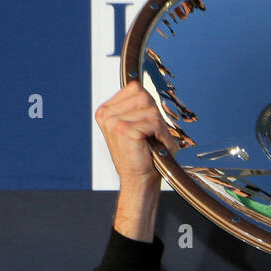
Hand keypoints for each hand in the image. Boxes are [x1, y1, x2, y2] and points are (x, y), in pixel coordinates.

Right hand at [95, 83, 179, 239]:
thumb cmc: (142, 157)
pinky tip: (157, 148)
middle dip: (155, 117)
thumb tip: (146, 88)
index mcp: (106, 110)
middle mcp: (106, 113)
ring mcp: (113, 121)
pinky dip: (163, 136)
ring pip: (151, 109)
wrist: (139, 181)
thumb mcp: (137, 127)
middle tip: (153, 138)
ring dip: (161, 129)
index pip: (136, 89)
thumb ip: (138, 107)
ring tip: (155, 144)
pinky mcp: (124, 129)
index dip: (149, 107)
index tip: (147, 127)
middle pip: (144, 96)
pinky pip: (155, 123)